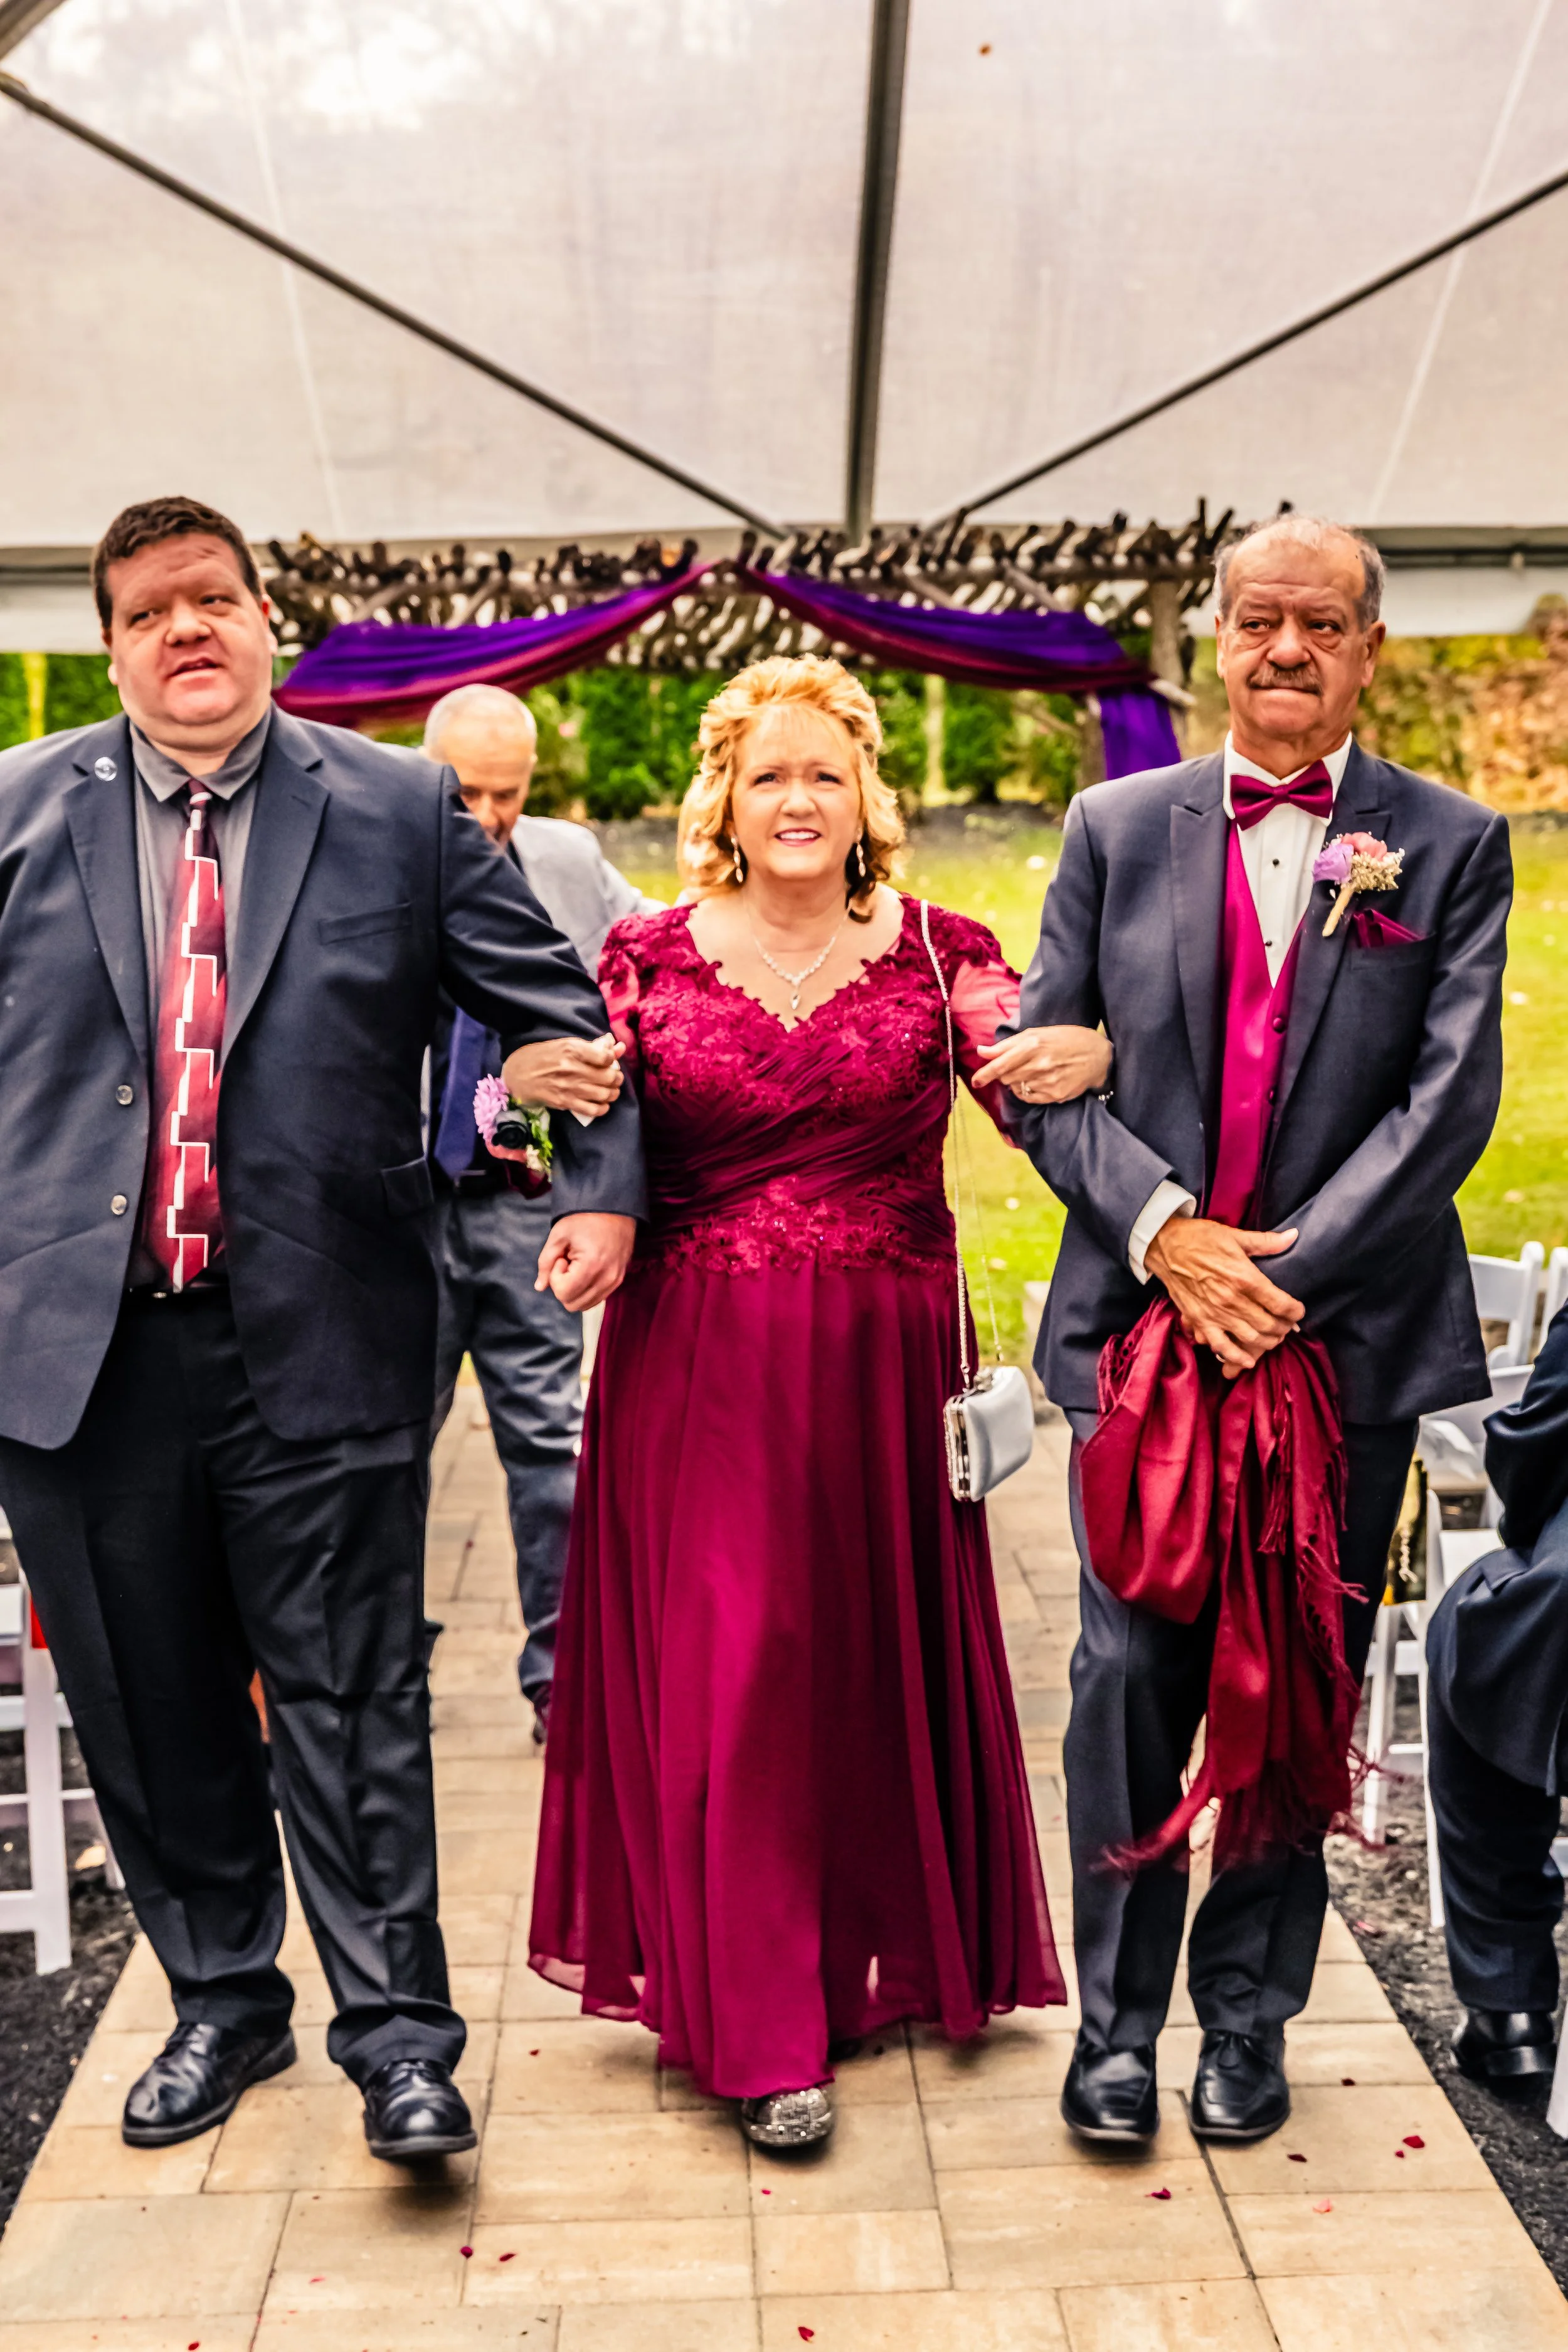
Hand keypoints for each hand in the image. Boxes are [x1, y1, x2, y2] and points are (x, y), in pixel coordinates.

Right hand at [502, 1034, 624, 1119]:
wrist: (518, 1073)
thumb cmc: (542, 1056)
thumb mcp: (566, 1044)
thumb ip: (593, 1046)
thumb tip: (618, 1046)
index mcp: (573, 1049)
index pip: (606, 1057)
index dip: (612, 1059)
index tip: (609, 1061)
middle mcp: (572, 1068)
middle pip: (609, 1077)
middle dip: (617, 1078)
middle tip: (615, 1078)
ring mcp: (569, 1087)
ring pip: (604, 1094)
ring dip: (613, 1093)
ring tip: (611, 1090)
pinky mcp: (565, 1102)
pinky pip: (593, 1109)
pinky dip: (602, 1108)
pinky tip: (602, 1104)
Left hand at [536, 1212, 636, 1311]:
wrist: (614, 1208)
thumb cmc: (584, 1219)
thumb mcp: (558, 1235)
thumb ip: (545, 1261)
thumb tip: (539, 1286)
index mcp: (592, 1266)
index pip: (564, 1293)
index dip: (555, 1277)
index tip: (562, 1258)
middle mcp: (607, 1278)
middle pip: (573, 1304)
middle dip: (564, 1286)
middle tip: (567, 1263)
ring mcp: (615, 1281)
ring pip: (585, 1305)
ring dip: (575, 1290)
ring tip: (578, 1266)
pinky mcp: (619, 1281)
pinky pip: (596, 1299)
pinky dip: (585, 1291)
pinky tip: (586, 1270)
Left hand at [973, 1024, 1112, 1103]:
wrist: (1098, 1055)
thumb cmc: (1066, 1039)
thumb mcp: (1037, 1033)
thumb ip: (1007, 1044)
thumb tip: (981, 1051)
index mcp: (1033, 1044)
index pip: (1000, 1064)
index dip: (984, 1074)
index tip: (975, 1081)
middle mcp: (1039, 1064)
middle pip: (1006, 1078)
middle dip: (1005, 1074)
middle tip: (1019, 1066)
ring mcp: (1047, 1082)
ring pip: (1016, 1089)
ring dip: (1018, 1082)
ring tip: (1033, 1072)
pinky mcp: (1055, 1095)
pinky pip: (1030, 1098)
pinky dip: (1028, 1092)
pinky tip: (1040, 1081)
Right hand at [1144, 1215, 1303, 1378]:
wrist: (1164, 1245)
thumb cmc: (1200, 1238)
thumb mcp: (1235, 1236)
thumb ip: (1266, 1241)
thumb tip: (1294, 1235)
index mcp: (1244, 1277)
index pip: (1280, 1303)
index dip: (1295, 1311)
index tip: (1298, 1311)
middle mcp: (1232, 1299)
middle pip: (1269, 1324)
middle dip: (1284, 1328)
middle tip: (1288, 1325)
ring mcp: (1215, 1313)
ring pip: (1251, 1338)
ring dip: (1267, 1342)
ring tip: (1274, 1337)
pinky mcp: (1200, 1320)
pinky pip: (1221, 1345)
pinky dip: (1237, 1356)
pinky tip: (1249, 1360)